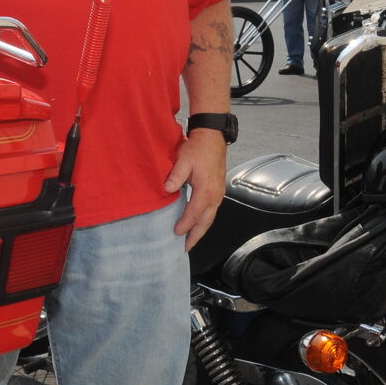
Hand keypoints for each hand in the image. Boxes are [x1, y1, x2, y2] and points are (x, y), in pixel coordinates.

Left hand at [165, 130, 227, 248]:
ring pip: (210, 217)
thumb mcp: (183, 160)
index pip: (194, 214)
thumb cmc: (198, 147)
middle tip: (186, 248)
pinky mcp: (218, 189)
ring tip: (191, 240)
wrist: (212, 136)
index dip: (184, 225)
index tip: (175, 233)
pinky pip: (212, 210)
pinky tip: (197, 223)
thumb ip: (175, 176)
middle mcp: (215, 195)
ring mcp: (218, 193)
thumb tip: (167, 190)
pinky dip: (204, 220)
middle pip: (206, 222)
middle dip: (196, 236)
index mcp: (206, 190)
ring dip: (201, 230)